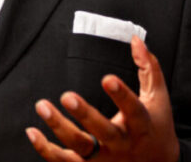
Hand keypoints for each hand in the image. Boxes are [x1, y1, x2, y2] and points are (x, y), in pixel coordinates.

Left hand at [26, 36, 178, 161]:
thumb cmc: (156, 126)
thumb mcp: (158, 98)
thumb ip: (149, 68)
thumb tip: (136, 40)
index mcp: (142, 125)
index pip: (133, 110)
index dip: (122, 95)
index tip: (107, 78)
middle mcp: (122, 144)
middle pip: (103, 132)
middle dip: (85, 115)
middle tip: (67, 96)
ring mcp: (105, 159)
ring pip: (80, 148)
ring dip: (59, 128)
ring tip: (42, 106)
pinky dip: (46, 150)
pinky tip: (32, 132)